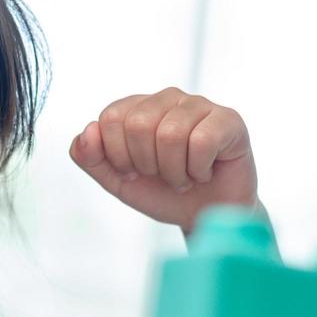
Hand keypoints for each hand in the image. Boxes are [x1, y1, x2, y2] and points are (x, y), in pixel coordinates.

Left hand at [69, 87, 256, 231]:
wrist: (204, 217)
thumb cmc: (164, 194)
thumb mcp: (117, 181)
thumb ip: (91, 158)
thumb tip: (87, 132)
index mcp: (138, 107)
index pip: (110, 118)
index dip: (119, 156)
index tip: (135, 172)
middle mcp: (168, 99)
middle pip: (138, 123)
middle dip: (147, 164)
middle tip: (162, 175)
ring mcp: (200, 106)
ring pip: (170, 134)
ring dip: (174, 171)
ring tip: (183, 177)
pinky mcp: (229, 120)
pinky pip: (202, 142)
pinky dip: (198, 170)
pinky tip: (205, 173)